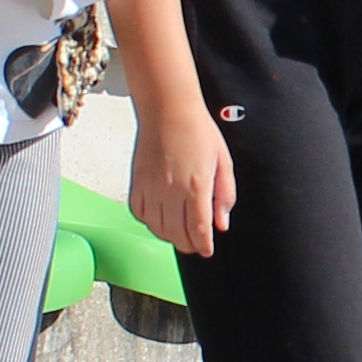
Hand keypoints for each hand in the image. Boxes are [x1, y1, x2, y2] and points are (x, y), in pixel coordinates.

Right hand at [132, 100, 235, 255]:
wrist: (168, 110)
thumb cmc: (198, 131)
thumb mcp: (223, 161)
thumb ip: (224, 195)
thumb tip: (222, 223)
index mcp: (197, 186)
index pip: (199, 229)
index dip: (203, 245)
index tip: (207, 251)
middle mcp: (172, 190)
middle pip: (177, 234)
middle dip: (188, 245)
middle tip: (195, 246)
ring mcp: (152, 187)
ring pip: (157, 227)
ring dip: (170, 237)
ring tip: (180, 235)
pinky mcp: (137, 182)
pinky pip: (140, 213)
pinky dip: (150, 222)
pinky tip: (160, 219)